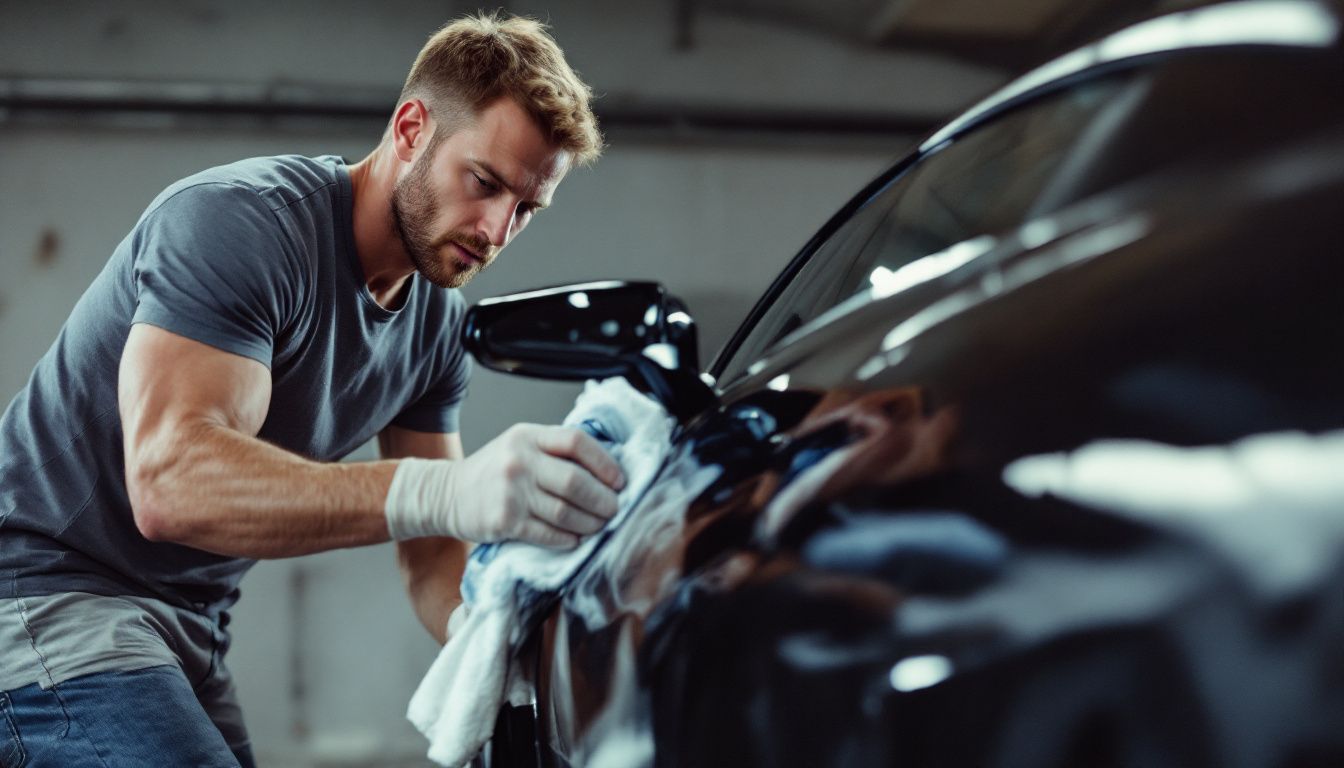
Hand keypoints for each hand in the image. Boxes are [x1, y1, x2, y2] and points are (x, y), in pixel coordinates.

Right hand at [384, 424, 624, 548]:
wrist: (447, 494)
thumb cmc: (492, 471)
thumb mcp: (520, 446)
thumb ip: (555, 451)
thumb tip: (606, 471)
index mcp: (528, 436)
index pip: (576, 442)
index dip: (605, 463)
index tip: (619, 481)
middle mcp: (519, 460)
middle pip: (576, 481)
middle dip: (604, 500)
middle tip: (615, 509)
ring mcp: (510, 491)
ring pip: (565, 511)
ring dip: (590, 523)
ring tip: (599, 526)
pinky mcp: (504, 521)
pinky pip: (548, 533)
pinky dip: (568, 538)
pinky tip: (575, 538)